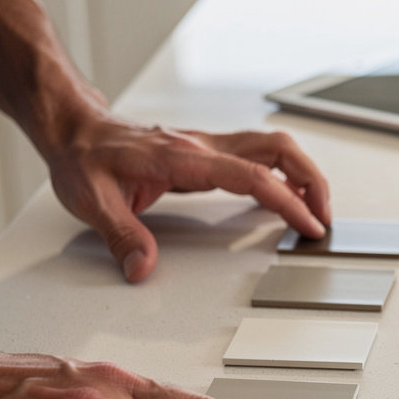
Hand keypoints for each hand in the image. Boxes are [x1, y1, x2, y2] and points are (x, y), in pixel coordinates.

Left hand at [45, 114, 331, 281]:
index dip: (286, 199)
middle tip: (322, 217)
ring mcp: (207, 147)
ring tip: (314, 209)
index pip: (251, 175)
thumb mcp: (92, 202)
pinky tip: (284, 196)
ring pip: (272, 147)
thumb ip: (122, 236)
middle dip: (310, 181)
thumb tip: (142, 268)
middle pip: (277, 149)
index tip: (306, 223)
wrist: (75, 130)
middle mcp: (201, 147)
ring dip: (302, 174)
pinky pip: (257, 157)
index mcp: (182, 157)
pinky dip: (282, 174)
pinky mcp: (206, 154)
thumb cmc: (84, 158)